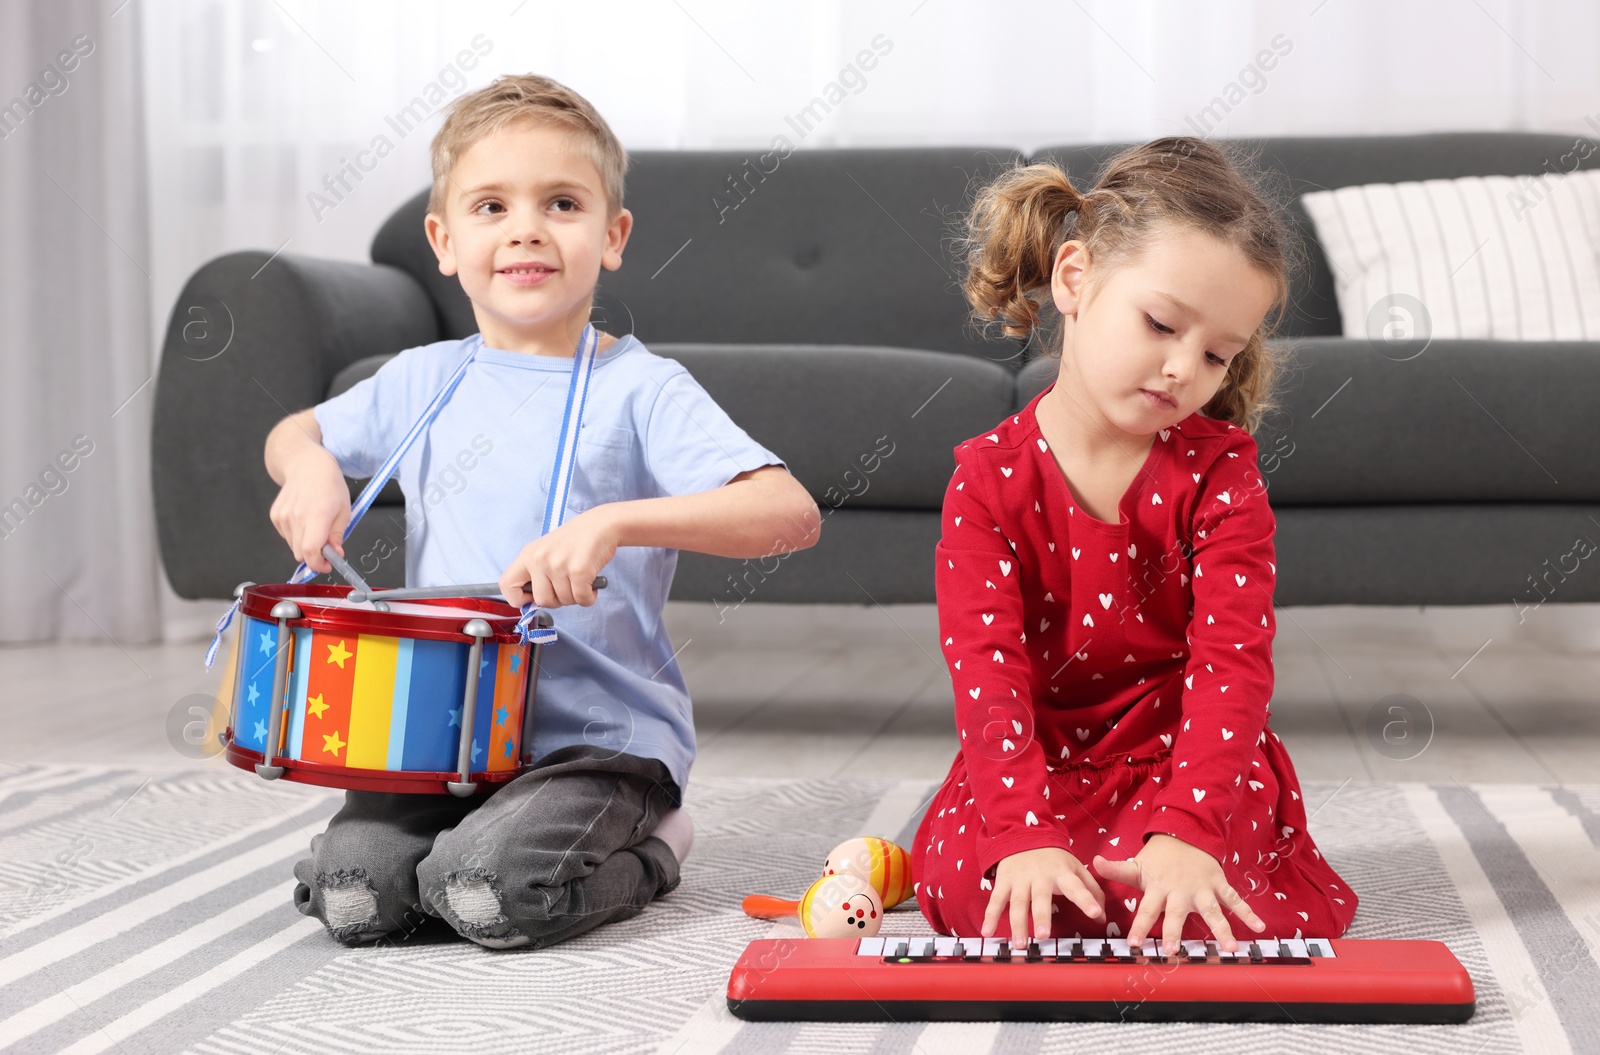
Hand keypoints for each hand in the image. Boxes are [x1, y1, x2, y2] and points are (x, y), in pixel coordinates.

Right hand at [268, 447, 350, 574]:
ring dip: (305, 544)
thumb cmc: (330, 485)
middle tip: (327, 545)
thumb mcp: (345, 510)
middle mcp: (296, 517)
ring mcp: (282, 516)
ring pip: (293, 546)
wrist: (307, 465)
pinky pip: (286, 536)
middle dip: (315, 555)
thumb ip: (338, 535)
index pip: (310, 552)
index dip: (318, 565)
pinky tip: (304, 518)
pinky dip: (296, 535)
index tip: (328, 565)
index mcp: (317, 515)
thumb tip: (336, 554)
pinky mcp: (275, 516)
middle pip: (301, 553)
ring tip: (316, 525)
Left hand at [500, 507, 618, 607]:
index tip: (532, 599)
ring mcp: (558, 565)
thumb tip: (532, 601)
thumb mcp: (546, 550)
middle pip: (542, 600)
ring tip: (581, 581)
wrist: (602, 524)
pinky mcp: (579, 571)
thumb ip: (536, 572)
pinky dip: (589, 597)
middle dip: (558, 601)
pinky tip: (592, 586)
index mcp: (528, 555)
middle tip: (567, 589)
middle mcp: (540, 560)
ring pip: (564, 601)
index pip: (506, 585)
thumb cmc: (576, 538)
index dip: (518, 599)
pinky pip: (582, 599)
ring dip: (576, 597)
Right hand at [981, 846, 1105, 941]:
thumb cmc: (1054, 858)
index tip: (1095, 913)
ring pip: (1018, 902)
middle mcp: (1040, 876)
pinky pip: (996, 900)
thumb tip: (1103, 917)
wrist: (1023, 834)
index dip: (1087, 900)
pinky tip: (987, 931)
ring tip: (1020, 943)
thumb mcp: (1076, 868)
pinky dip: (990, 916)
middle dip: (1041, 916)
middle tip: (1043, 936)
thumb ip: (1092, 891)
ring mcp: (1020, 879)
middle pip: (1040, 898)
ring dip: (1017, 923)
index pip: (1077, 887)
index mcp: (1062, 873)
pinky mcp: (1004, 881)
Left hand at [1093, 833, 1265, 953]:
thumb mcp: (1137, 863)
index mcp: (1159, 887)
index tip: (1133, 944)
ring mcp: (1202, 888)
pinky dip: (1248, 913)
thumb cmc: (1158, 858)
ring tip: (1229, 949)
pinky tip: (1259, 928)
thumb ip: (1116, 869)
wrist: (1185, 832)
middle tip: (1172, 951)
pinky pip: (1235, 900)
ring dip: (1221, 928)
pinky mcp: (1219, 884)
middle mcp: (1180, 890)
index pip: (1147, 909)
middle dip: (1174, 932)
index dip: (1139, 926)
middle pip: (1177, 913)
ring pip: (1212, 910)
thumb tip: (1092, 863)